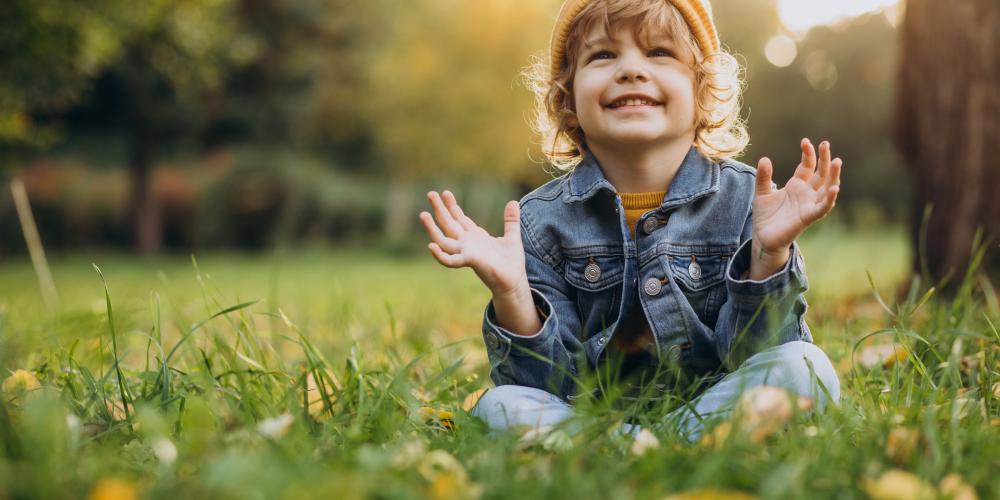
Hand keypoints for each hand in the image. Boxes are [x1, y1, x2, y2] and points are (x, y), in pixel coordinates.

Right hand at [418, 190, 527, 296]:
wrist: (514, 282)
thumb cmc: (511, 262)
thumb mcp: (512, 236)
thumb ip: (511, 220)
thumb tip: (513, 201)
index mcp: (475, 236)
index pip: (459, 218)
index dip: (451, 206)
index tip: (445, 192)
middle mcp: (467, 243)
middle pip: (449, 224)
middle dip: (440, 209)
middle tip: (430, 194)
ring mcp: (466, 252)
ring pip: (443, 239)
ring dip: (432, 228)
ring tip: (423, 214)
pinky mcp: (470, 262)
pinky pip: (451, 260)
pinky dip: (440, 255)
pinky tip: (431, 246)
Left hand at [753, 138, 842, 255]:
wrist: (763, 237)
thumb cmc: (766, 216)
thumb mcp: (761, 193)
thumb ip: (763, 177)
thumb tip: (764, 158)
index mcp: (797, 185)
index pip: (807, 166)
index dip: (808, 154)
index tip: (805, 141)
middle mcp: (806, 194)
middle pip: (821, 173)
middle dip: (825, 159)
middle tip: (825, 143)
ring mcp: (809, 205)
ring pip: (827, 188)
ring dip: (834, 175)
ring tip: (837, 161)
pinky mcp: (808, 217)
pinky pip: (822, 208)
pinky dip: (830, 199)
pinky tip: (834, 188)